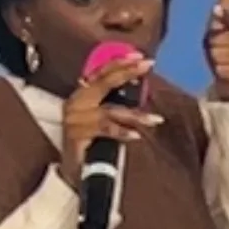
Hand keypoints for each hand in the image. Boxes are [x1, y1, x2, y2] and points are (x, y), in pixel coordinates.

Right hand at [58, 52, 159, 185]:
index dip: (120, 62)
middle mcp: (75, 103)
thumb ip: (114, 102)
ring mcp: (75, 119)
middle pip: (104, 83)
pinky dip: (122, 132)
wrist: (73, 172)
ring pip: (111, 111)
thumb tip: (139, 87)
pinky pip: (105, 130)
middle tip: (147, 65)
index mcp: (81, 95)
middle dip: (128, 72)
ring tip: (156, 120)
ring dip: (136, 115)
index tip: (140, 56)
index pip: (101, 72)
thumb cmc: (91, 144)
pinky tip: (136, 135)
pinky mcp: (77, 135)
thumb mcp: (102, 118)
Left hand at [204, 0, 228, 101]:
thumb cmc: (222, 42)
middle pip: (224, 39)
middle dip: (215, 44)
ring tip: (220, 59)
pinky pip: (228, 71)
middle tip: (215, 48)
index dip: (220, 21)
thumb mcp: (220, 19)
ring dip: (217, 58)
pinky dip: (221, 71)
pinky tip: (224, 71)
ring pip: (225, 55)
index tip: (214, 21)